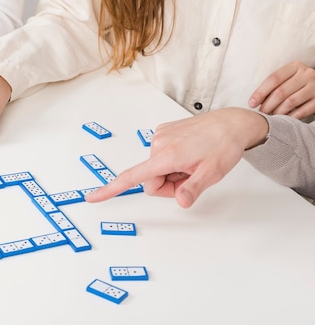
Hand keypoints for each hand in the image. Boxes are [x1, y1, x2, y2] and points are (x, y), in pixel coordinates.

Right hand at [84, 108, 268, 207]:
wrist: (232, 123)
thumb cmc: (224, 145)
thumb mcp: (212, 173)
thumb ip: (193, 188)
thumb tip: (181, 201)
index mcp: (167, 156)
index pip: (132, 177)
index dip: (111, 189)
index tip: (93, 197)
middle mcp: (158, 144)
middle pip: (150, 180)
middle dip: (167, 184)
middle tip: (190, 177)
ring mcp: (160, 137)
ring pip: (155, 170)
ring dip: (171, 173)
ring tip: (192, 163)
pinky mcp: (163, 133)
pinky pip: (159, 158)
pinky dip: (172, 161)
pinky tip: (189, 154)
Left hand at [249, 60, 314, 118]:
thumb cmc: (295, 85)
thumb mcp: (286, 79)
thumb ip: (272, 86)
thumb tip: (253, 102)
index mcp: (295, 66)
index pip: (273, 79)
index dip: (260, 92)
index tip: (251, 104)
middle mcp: (306, 74)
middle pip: (280, 92)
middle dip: (267, 105)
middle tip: (261, 113)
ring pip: (290, 102)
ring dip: (277, 112)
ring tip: (271, 116)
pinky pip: (301, 111)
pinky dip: (290, 117)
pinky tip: (283, 120)